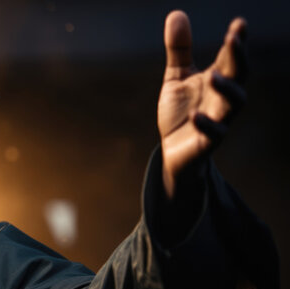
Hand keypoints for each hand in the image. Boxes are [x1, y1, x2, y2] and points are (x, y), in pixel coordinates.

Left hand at [157, 11, 246, 198]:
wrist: (174, 152)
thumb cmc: (181, 111)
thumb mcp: (177, 77)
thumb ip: (179, 49)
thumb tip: (177, 14)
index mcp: (218, 79)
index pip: (231, 58)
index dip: (236, 41)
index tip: (239, 23)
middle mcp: (222, 98)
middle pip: (238, 76)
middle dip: (238, 58)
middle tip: (233, 39)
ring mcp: (218, 120)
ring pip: (233, 104)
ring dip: (226, 89)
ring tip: (213, 75)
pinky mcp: (207, 142)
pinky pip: (213, 134)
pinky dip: (205, 124)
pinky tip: (194, 114)